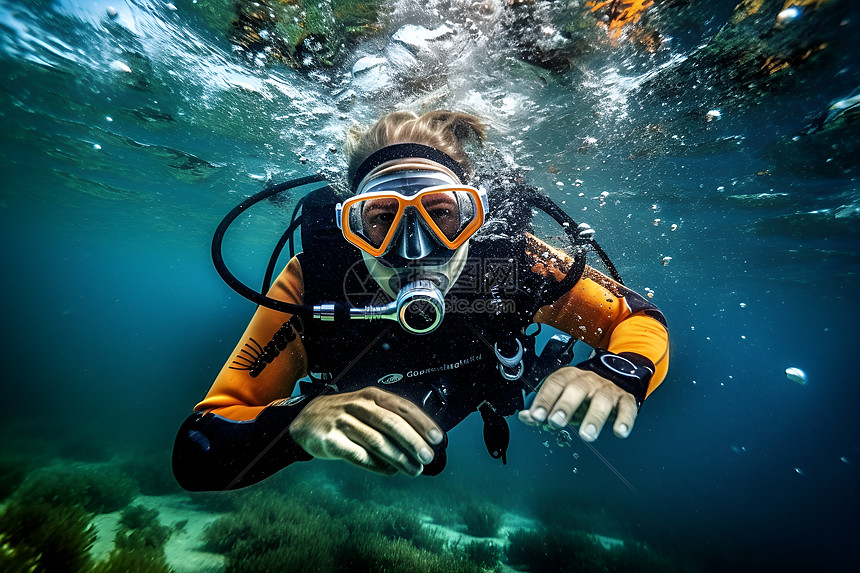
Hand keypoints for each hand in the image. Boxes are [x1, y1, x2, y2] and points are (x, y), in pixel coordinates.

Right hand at [289, 387, 443, 475]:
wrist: (306, 421)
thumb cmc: (346, 415)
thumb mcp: (367, 407)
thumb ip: (391, 419)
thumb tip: (422, 440)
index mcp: (372, 396)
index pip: (403, 407)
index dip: (422, 423)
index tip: (437, 438)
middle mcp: (358, 406)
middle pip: (392, 424)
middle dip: (413, 442)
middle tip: (427, 458)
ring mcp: (343, 422)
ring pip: (377, 441)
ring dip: (399, 458)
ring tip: (414, 470)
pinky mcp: (331, 441)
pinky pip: (358, 455)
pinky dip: (377, 465)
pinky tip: (390, 471)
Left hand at [518, 367, 636, 441]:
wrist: (614, 379)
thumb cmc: (581, 395)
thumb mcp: (561, 398)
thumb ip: (544, 408)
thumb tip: (524, 417)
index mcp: (569, 377)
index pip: (555, 384)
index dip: (545, 399)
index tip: (537, 416)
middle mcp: (588, 380)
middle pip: (576, 389)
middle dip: (565, 405)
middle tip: (557, 422)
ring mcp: (607, 388)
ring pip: (602, 399)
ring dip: (594, 417)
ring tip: (587, 436)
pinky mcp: (625, 399)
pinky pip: (627, 407)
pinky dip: (624, 419)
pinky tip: (619, 432)